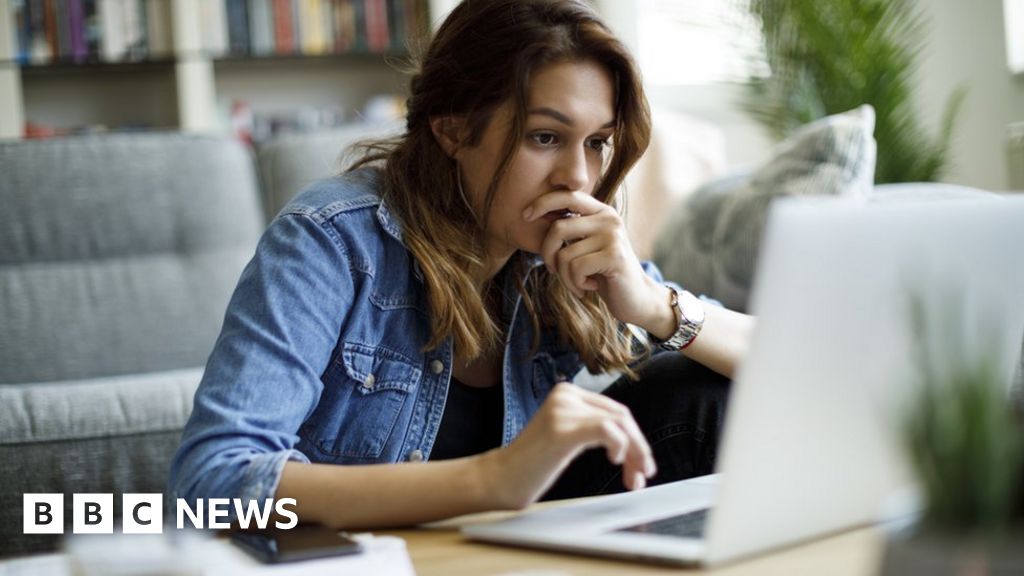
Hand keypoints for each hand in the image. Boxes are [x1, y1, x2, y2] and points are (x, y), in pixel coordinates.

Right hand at [478, 382, 655, 509]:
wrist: (501, 479)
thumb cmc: (534, 464)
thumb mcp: (568, 435)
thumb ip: (593, 427)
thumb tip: (635, 441)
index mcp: (567, 392)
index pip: (615, 410)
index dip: (635, 438)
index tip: (641, 465)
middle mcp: (566, 394)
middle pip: (621, 415)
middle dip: (639, 447)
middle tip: (643, 475)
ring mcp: (563, 409)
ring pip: (619, 423)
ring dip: (635, 453)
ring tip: (633, 478)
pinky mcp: (562, 429)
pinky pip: (607, 430)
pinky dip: (620, 446)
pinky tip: (615, 460)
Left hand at [523, 191, 668, 328]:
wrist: (636, 299)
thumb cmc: (604, 274)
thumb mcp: (587, 246)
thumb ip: (571, 231)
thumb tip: (533, 216)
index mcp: (601, 212)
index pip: (567, 196)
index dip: (543, 203)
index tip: (525, 216)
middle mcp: (608, 219)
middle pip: (557, 229)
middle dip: (548, 255)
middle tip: (554, 271)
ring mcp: (613, 236)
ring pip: (564, 255)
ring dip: (565, 277)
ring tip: (578, 284)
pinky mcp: (614, 256)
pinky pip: (576, 268)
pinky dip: (576, 284)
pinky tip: (589, 287)